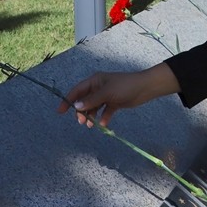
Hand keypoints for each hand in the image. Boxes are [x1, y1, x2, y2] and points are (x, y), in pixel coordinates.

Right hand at [56, 63, 179, 127]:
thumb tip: (76, 106)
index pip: (77, 91)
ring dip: (91, 116)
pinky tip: (103, 124)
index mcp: (95, 81)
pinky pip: (105, 111)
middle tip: (82, 122)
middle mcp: (99, 87)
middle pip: (84, 101)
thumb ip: (91, 100)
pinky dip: (103, 117)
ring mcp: (107, 95)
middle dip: (81, 111)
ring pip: (94, 107)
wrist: (145, 88)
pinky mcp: (114, 103)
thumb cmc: (125, 86)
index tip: (60, 112)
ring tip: (91, 125)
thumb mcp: (106, 93)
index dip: (68, 100)